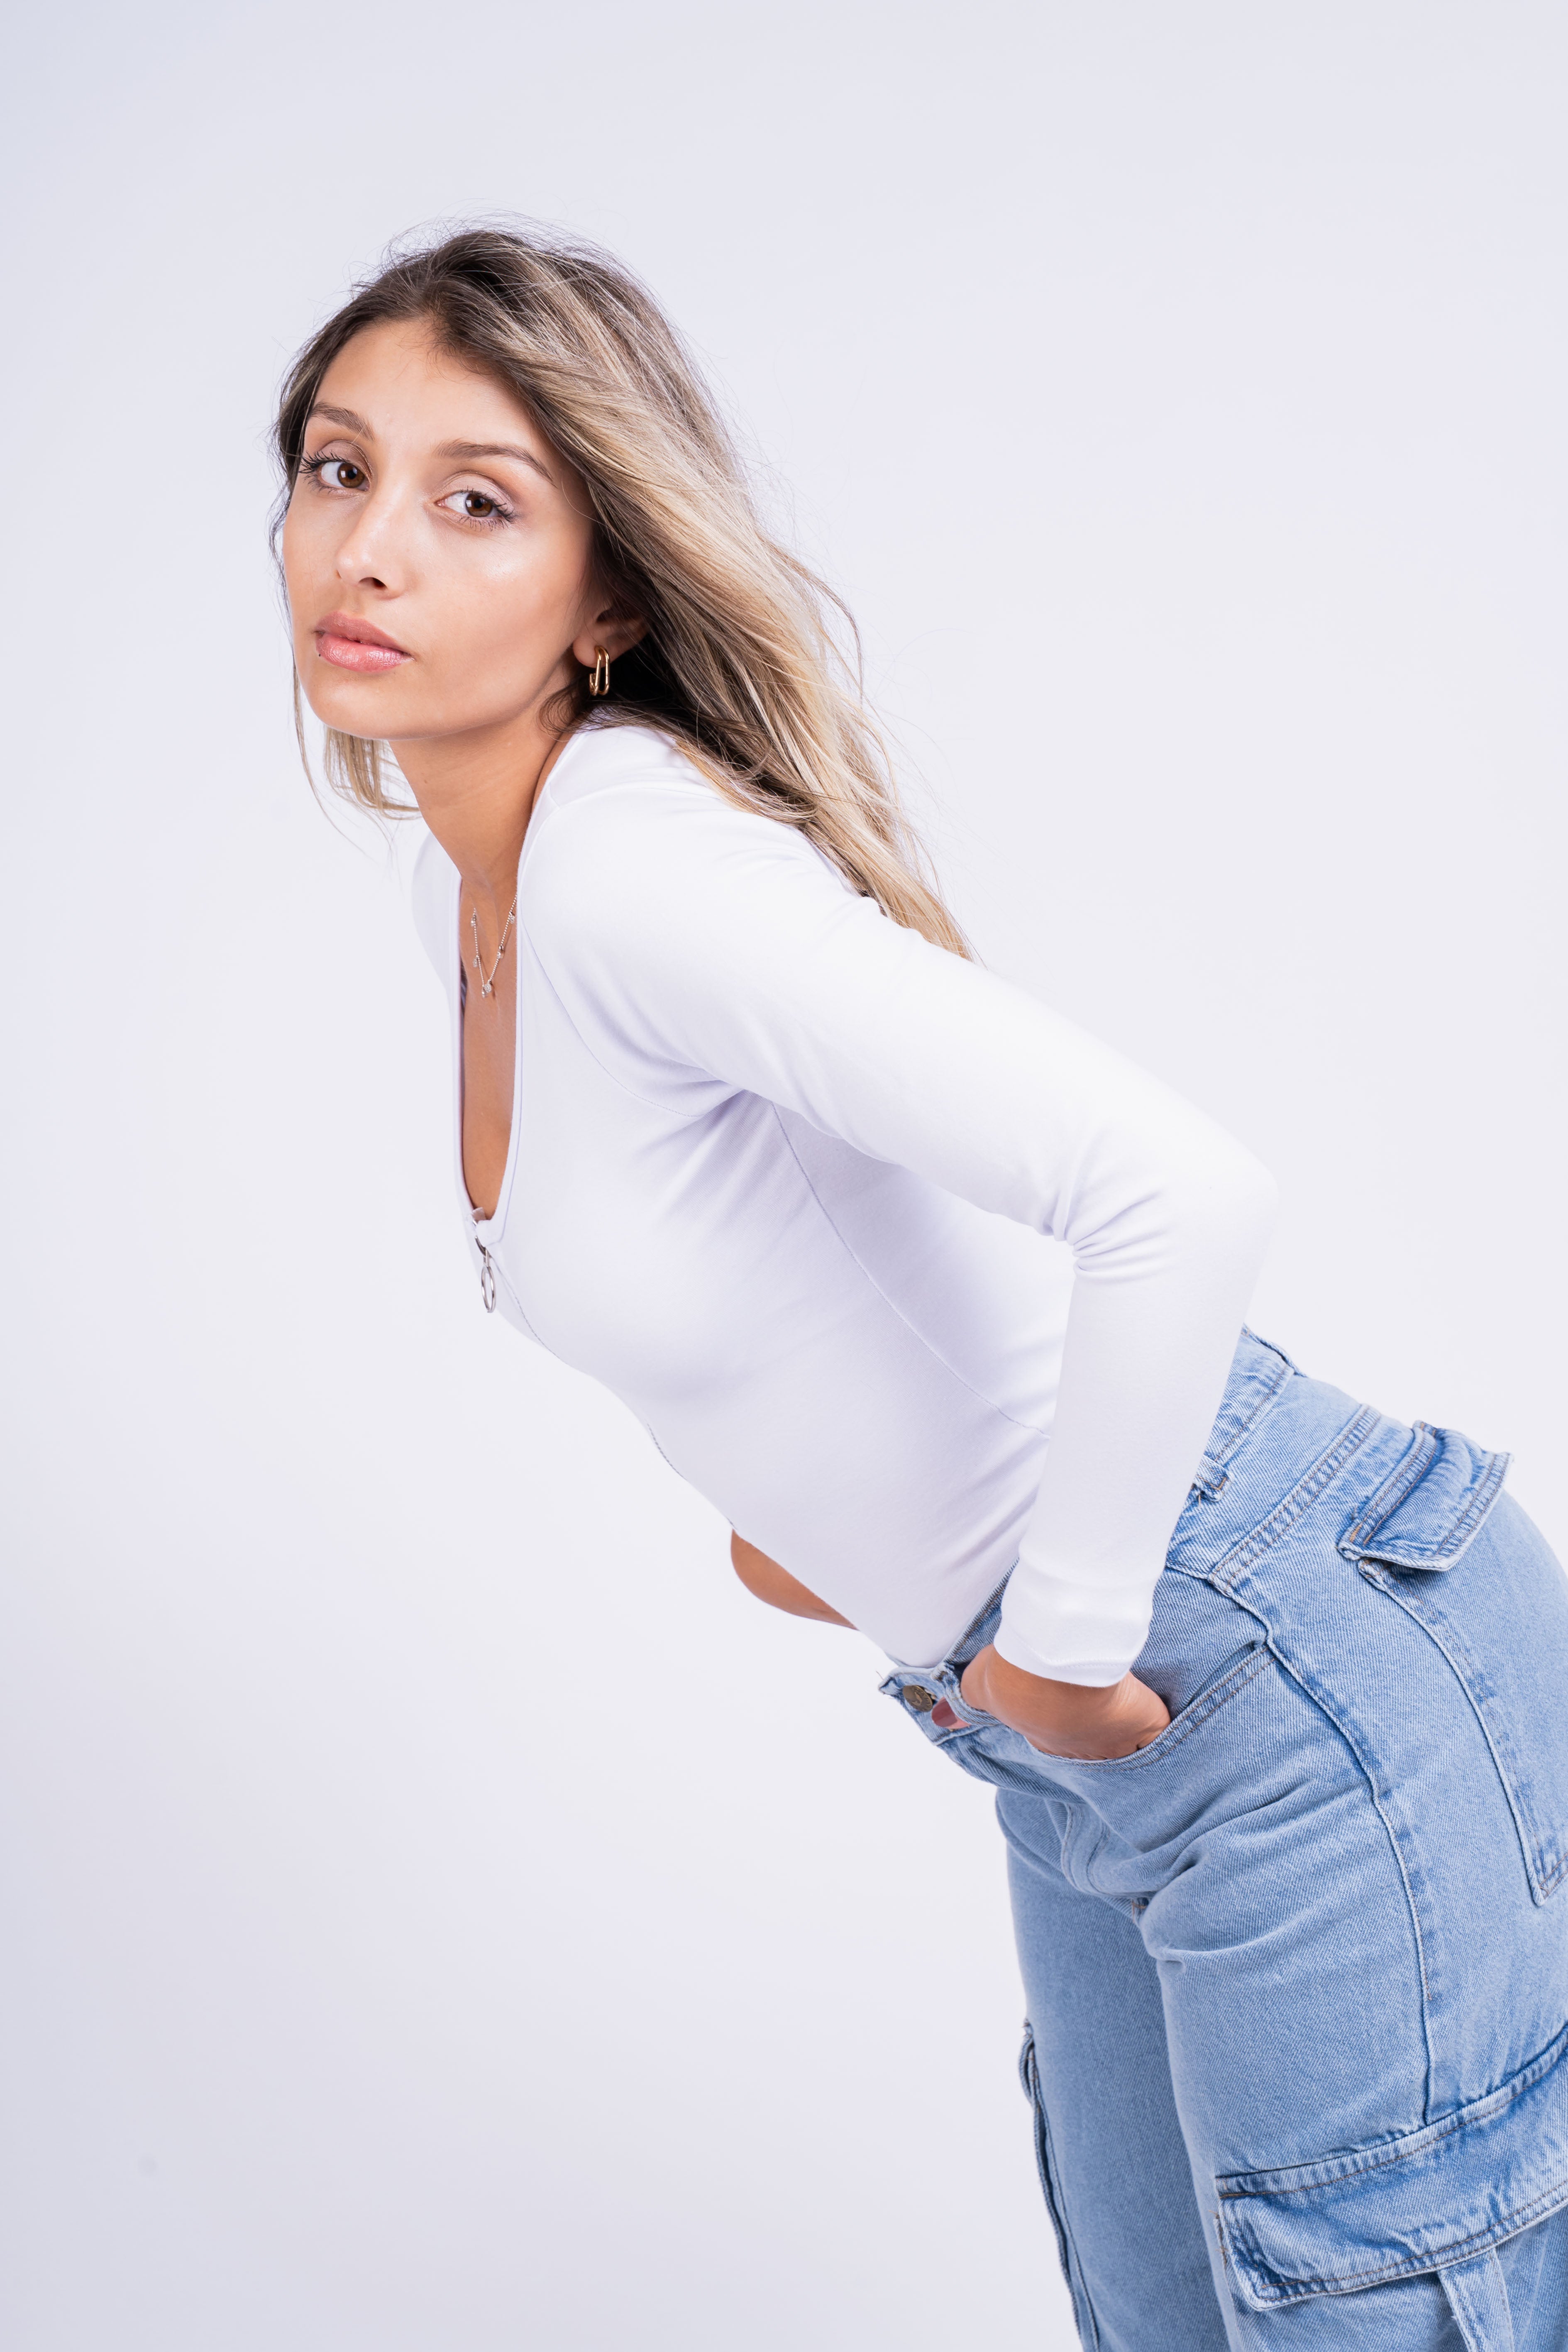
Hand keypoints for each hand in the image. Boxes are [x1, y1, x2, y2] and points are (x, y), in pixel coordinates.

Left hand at [957, 1644, 1169, 1758]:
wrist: (1051, 1667)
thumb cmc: (1014, 1675)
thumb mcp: (979, 1686)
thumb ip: (964, 1703)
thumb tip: (939, 1719)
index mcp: (1043, 1737)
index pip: (1056, 1742)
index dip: (1063, 1732)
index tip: (1069, 1722)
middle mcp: (1079, 1747)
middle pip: (1094, 1751)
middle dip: (1100, 1742)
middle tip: (1108, 1727)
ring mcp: (1113, 1742)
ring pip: (1127, 1750)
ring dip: (1131, 1744)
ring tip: (1142, 1739)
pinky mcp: (1144, 1724)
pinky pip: (1160, 1737)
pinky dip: (1167, 1737)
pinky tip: (1175, 1736)